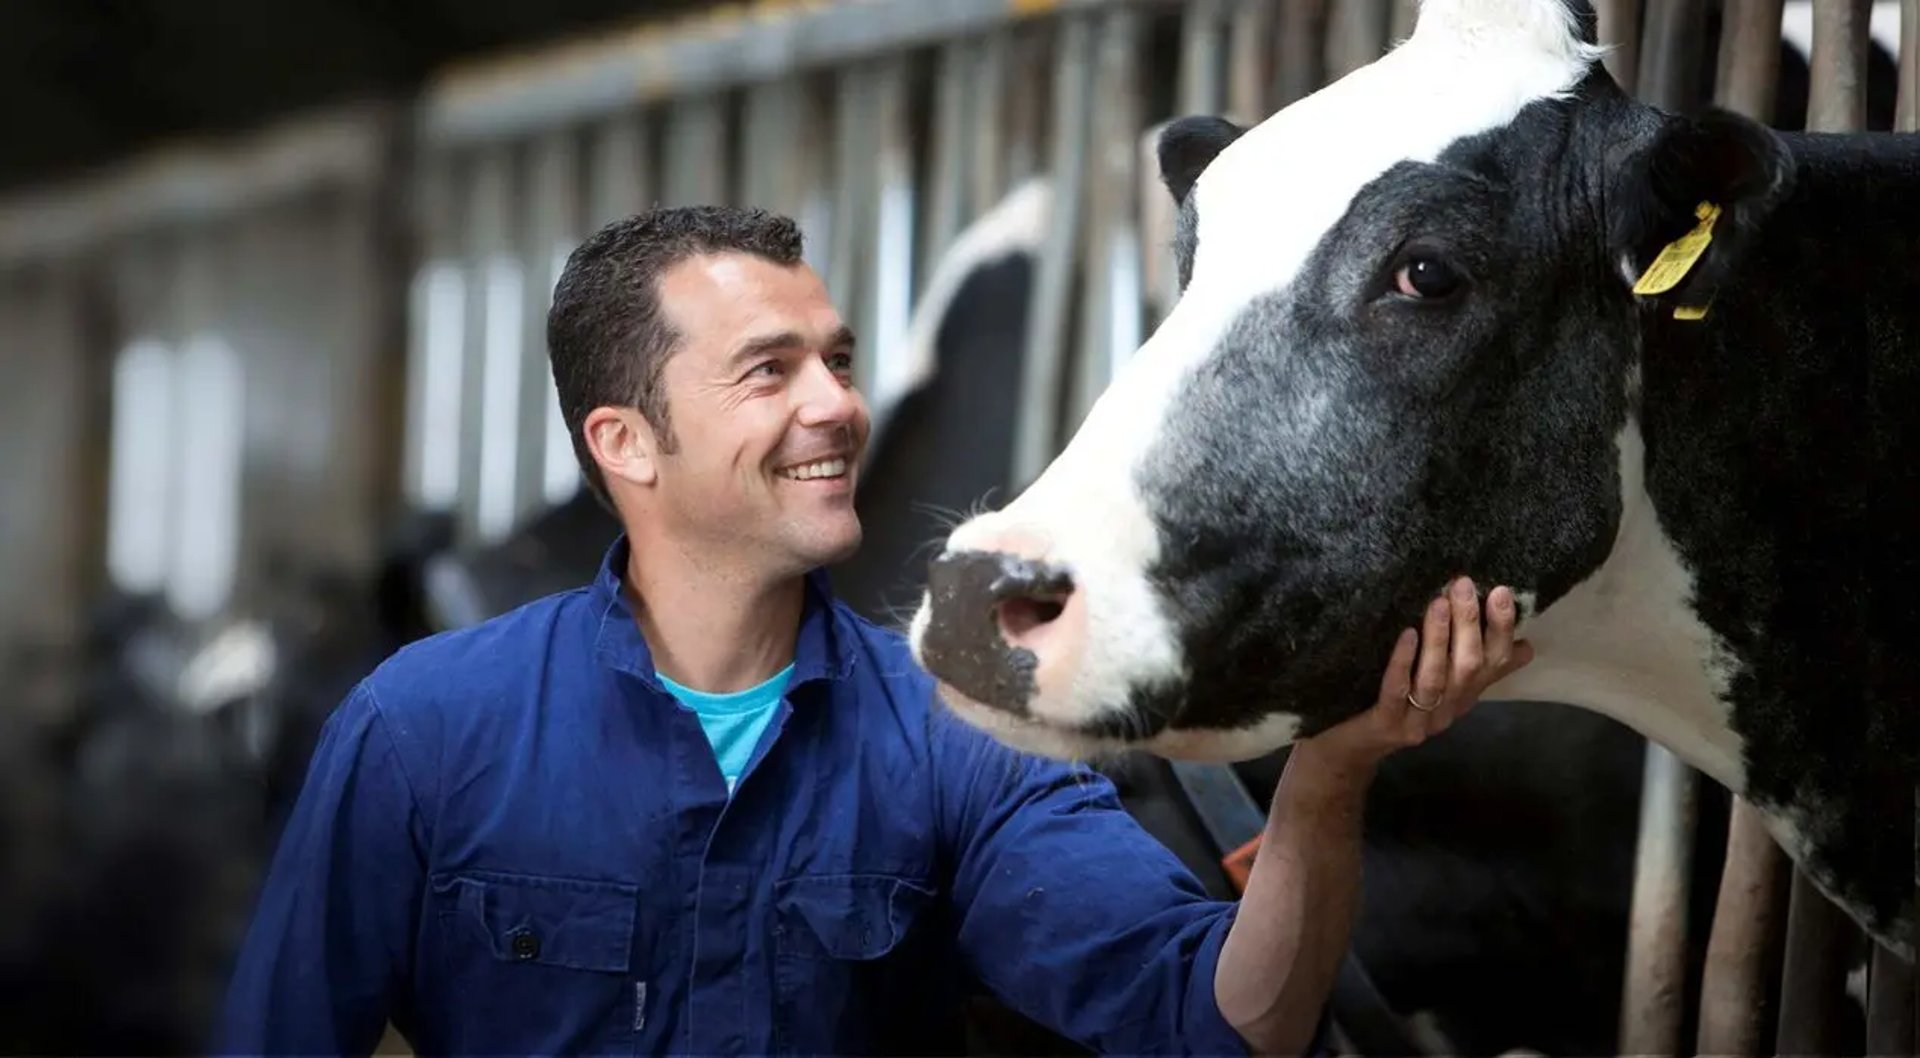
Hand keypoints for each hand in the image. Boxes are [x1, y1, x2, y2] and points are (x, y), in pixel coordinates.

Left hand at [1298, 576, 1534, 773]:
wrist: (1351, 750)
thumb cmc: (1396, 704)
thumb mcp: (1442, 682)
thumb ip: (1476, 663)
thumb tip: (1526, 643)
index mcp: (1464, 695)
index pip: (1495, 662)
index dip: (1501, 629)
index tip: (1501, 591)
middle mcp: (1448, 709)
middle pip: (1468, 667)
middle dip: (1469, 624)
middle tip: (1462, 585)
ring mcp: (1418, 721)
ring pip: (1435, 678)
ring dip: (1439, 639)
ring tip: (1438, 603)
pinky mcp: (1386, 726)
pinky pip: (1396, 692)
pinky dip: (1403, 662)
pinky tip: (1405, 635)